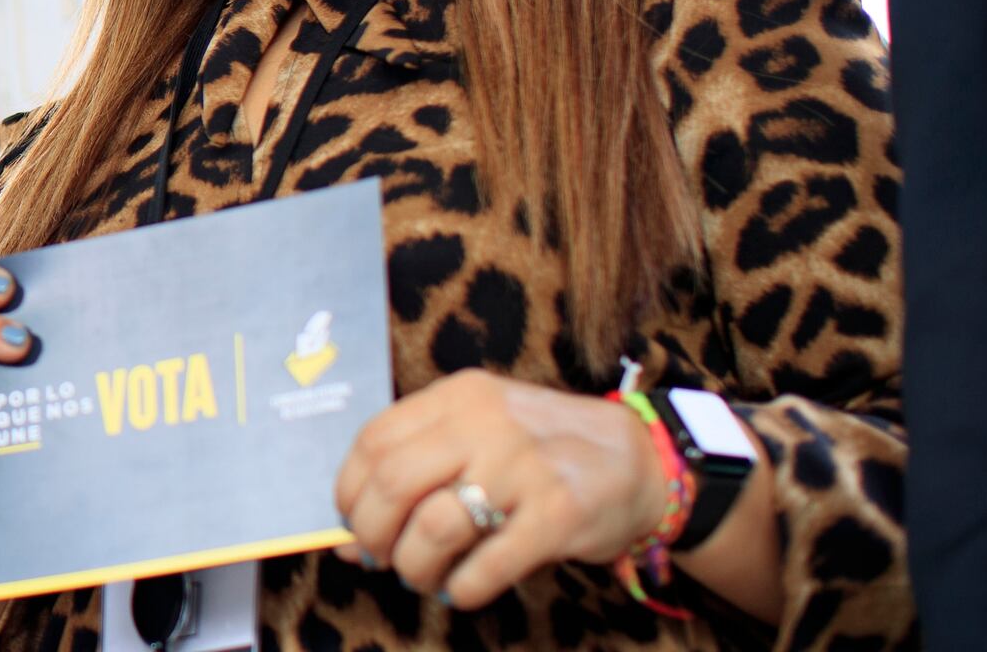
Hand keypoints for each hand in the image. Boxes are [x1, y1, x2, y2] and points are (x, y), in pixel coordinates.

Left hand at [332, 369, 667, 610]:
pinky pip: (487, 565)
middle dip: (373, 534)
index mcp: (459, 397)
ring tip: (425, 577)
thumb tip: (345, 539)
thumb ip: (416, 474)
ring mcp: (525, 466)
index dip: (350, 491)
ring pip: (434, 528)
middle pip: (393, 483)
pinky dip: (462, 588)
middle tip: (382, 558)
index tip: (352, 523)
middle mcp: (487, 423)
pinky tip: (463, 589)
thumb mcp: (477, 438)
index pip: (374, 440)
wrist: (640, 461)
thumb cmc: (540, 454)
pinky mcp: (559, 514)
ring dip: (415, 568)